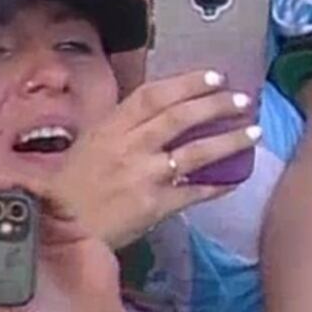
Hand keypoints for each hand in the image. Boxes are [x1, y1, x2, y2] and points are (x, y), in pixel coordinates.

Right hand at [46, 70, 260, 248]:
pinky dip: (218, 185)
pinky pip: (195, 192)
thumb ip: (120, 130)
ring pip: (196, 152)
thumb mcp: (87, 147)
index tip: (216, 76)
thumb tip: (158, 112)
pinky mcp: (154, 206)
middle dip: (216, 105)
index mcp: (110, 128)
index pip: (154, 95)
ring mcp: (143, 176)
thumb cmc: (67, 190)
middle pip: (181, 117)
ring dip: (230, 141)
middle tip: (243, 100)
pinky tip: (236, 178)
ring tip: (255, 132)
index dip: (188, 83)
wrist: (56, 235)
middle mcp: (129, 147)